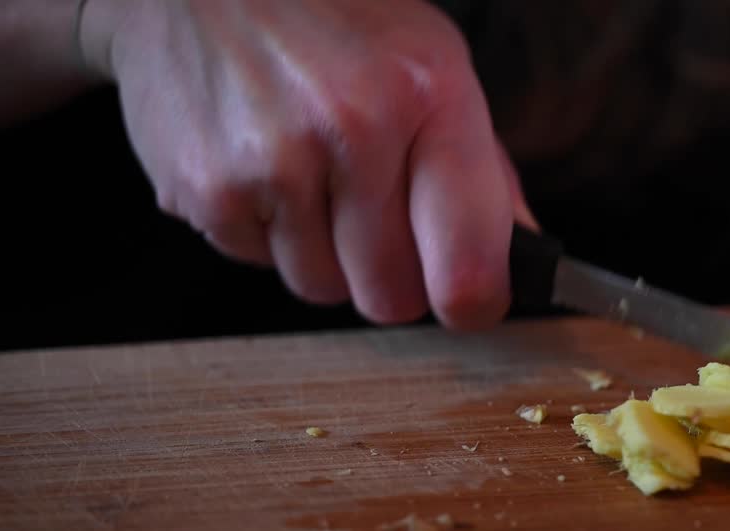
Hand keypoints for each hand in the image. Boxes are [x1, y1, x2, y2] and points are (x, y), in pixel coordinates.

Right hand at [80, 0, 528, 328]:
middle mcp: (352, 126)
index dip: (474, 302)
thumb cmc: (333, 16)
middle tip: (379, 220)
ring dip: (324, 254)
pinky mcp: (204, 187)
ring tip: (313, 176)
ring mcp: (271, 160)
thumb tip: (525, 258)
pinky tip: (263, 166)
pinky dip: (264, 232)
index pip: (467, 268)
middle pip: (391, 296)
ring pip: (322, 288)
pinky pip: (256, 263)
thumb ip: (483, 169)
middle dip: (391, 275)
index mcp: (428, 93)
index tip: (469, 299)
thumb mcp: (434, 61)